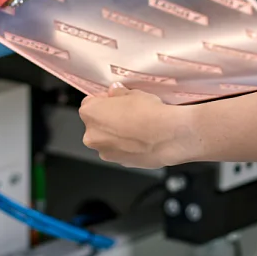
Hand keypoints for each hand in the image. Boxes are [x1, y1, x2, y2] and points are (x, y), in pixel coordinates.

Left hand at [79, 85, 196, 167]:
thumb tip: (115, 92)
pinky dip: (126, 146)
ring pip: (107, 140)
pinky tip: (141, 140)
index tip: (114, 100)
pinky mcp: (119, 163)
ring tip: (137, 128)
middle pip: (96, 124)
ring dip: (116, 135)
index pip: (89, 103)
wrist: (167, 136)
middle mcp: (91, 135)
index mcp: (90, 113)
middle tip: (127, 114)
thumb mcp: (133, 93)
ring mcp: (104, 152)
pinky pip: (118, 151)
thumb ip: (118, 93)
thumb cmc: (149, 113)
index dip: (103, 101)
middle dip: (108, 119)